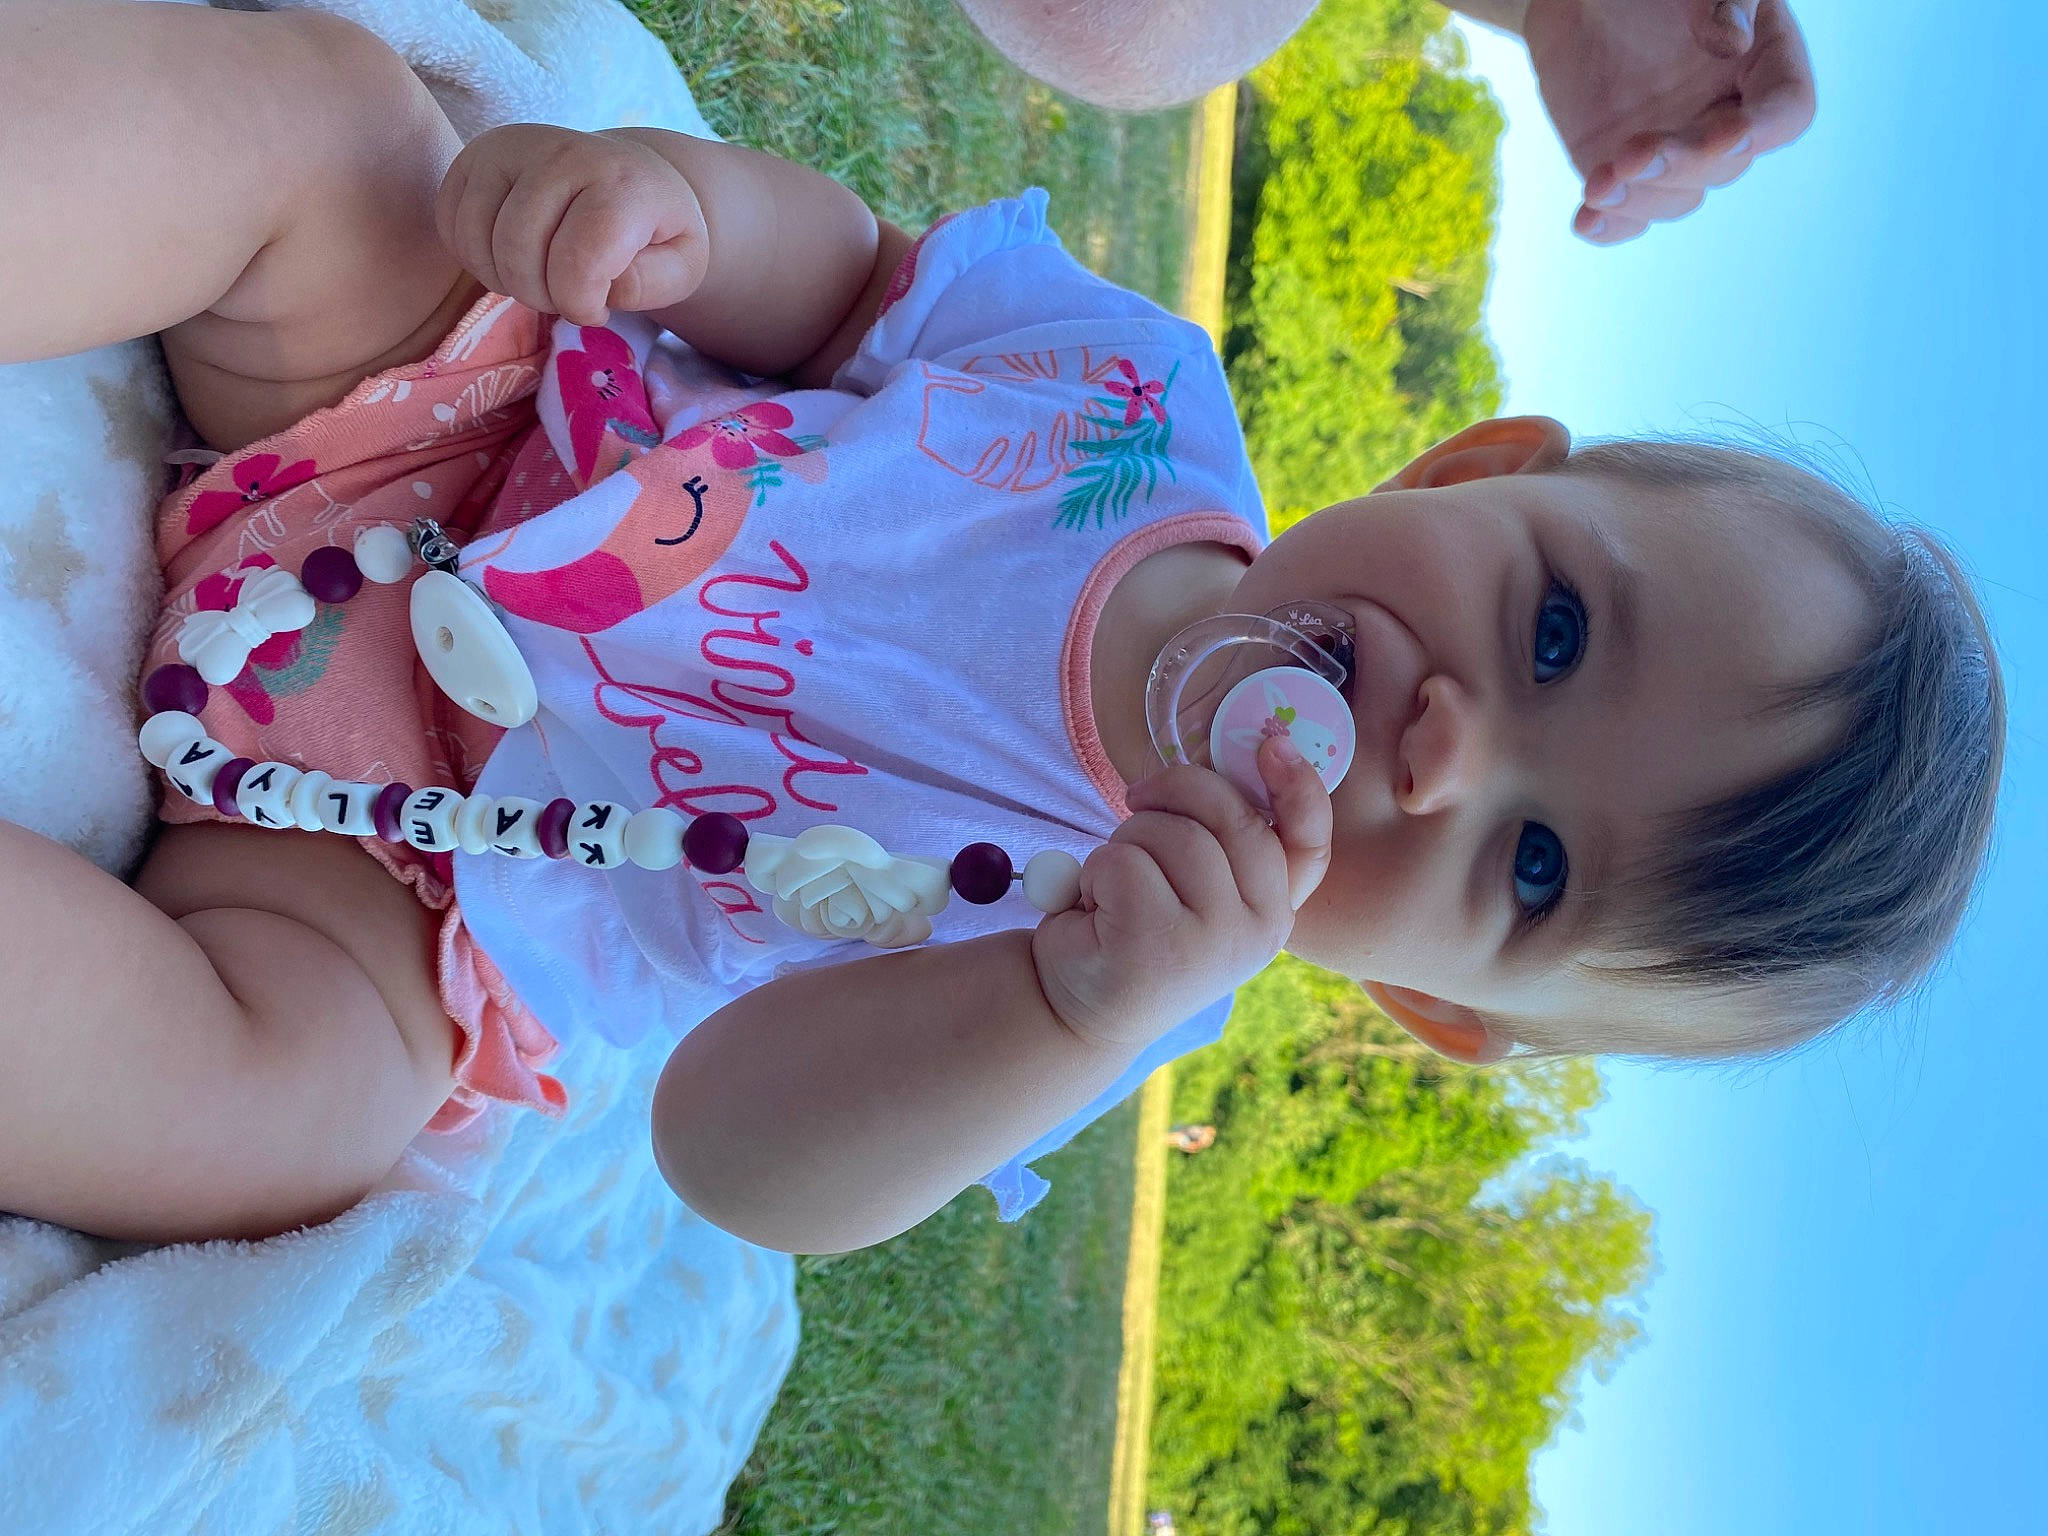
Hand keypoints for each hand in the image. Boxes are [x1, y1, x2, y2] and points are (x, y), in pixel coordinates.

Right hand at [434, 124, 710, 324]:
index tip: (598, 309)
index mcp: (620, 183)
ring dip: (506, 280)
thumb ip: (652, 283)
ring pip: (478, 243)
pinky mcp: (473, 155)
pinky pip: (451, 226)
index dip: (581, 305)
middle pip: (519, 254)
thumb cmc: (654, 231)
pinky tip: (510, 256)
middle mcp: (561, 152)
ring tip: (541, 275)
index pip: (577, 263)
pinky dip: (475, 258)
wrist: (630, 176)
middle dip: (541, 297)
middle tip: (567, 295)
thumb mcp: (681, 265)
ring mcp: (510, 147)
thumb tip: (602, 287)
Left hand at [1031, 737, 1333, 1050]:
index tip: (1271, 743)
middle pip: (1230, 816)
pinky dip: (1094, 872)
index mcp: (1274, 909)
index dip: (1300, 788)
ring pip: (1172, 833)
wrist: (1075, 1011)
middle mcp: (1260, 929)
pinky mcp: (1159, 944)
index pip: (1307, 844)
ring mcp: (1216, 941)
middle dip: (1174, 791)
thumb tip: (1222, 764)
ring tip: (1112, 888)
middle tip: (1136, 801)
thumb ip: (1221, 842)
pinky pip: (1123, 861)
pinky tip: (1092, 910)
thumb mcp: (1191, 890)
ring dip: (1125, 842)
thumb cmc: (1131, 932)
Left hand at [1520, 0, 1814, 243]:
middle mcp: (1727, 116)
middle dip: (1680, 165)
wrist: (1578, 5)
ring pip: (1679, 199)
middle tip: (1630, 154)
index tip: (1725, 137)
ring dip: (1639, 198)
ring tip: (1595, 185)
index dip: (1762, 131)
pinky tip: (1584, 221)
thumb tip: (1733, 39)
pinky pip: (1631, 216)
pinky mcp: (1631, 173)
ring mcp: (1678, 151)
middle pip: (1725, 165)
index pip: (1787, 110)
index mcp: (1763, 64)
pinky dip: (1610, 225)